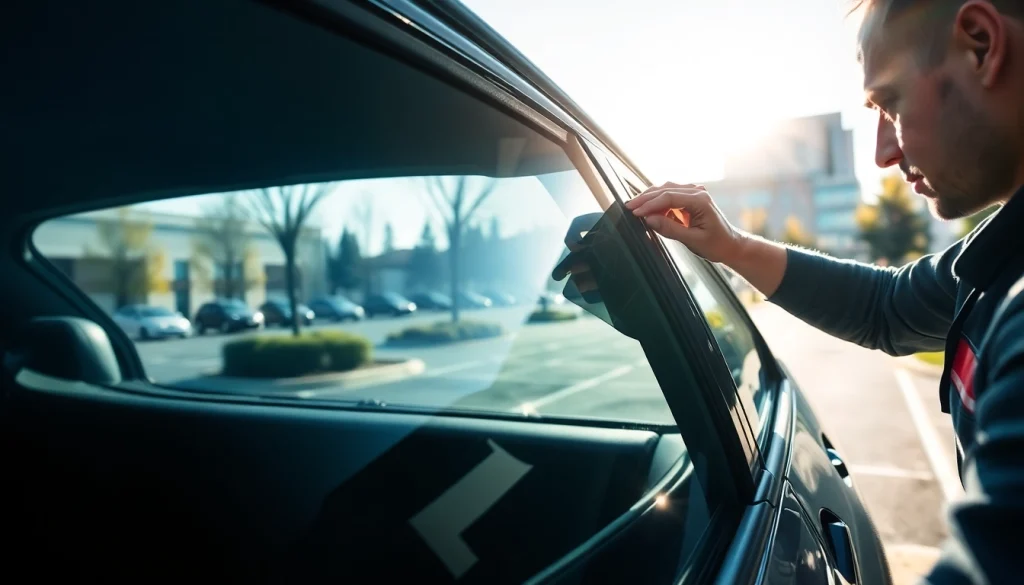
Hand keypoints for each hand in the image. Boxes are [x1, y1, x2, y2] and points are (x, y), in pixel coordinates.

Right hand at [625, 182, 746, 263]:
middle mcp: (697, 192)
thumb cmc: (715, 244)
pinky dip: (657, 203)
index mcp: (700, 200)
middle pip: (665, 190)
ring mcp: (694, 193)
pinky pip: (669, 197)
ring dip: (649, 198)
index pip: (669, 197)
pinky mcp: (689, 199)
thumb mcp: (692, 240)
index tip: (634, 212)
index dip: (650, 204)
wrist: (730, 245)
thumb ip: (670, 229)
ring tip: (634, 208)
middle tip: (628, 207)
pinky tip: (648, 212)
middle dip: (645, 198)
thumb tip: (649, 220)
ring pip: (665, 190)